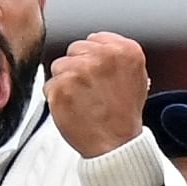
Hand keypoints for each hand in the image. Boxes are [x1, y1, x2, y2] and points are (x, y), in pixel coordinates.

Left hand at [46, 32, 147, 157]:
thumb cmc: (124, 116)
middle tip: (90, 91)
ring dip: (65, 82)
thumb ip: (117, 57)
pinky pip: (49, 85)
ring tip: (82, 101)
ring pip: (59, 66)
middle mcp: (103, 56)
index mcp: (125, 50)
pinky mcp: (61, 86)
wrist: (116, 146)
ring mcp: (80, 70)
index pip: (94, 39)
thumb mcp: (137, 78)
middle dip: (78, 68)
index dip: (93, 59)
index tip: (97, 75)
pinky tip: (73, 109)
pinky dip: (56, 98)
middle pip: (75, 50)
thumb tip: (97, 46)